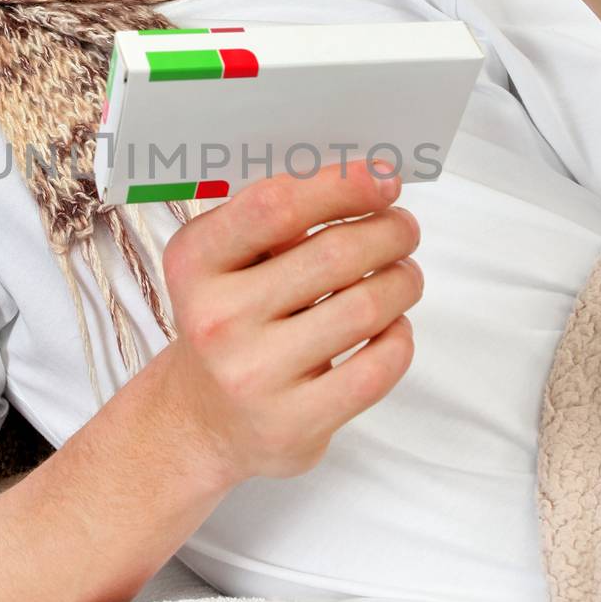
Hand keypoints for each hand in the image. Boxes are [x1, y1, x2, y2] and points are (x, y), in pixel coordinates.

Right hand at [159, 160, 421, 484]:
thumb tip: (367, 180)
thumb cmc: (229, 321)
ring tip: (404, 275)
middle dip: (390, 231)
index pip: (276, 206)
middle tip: (403, 228)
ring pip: (366, 307)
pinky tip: (391, 326)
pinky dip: (400, 336)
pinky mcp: (293, 422)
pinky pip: (378, 367)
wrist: (201, 420)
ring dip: (403, 280)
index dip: (343, 185)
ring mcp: (254, 375)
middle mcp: (218, 318)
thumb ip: (276, 221)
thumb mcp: (224, 264)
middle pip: (336, 254)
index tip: (384, 179)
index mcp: (195, 263)